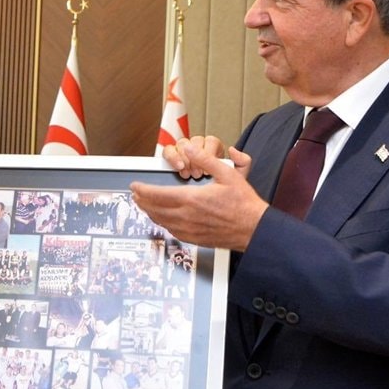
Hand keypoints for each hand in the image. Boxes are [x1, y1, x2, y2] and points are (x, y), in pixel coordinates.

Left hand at [131, 141, 265, 251]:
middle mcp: (187, 216)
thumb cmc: (243, 204)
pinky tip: (161, 219)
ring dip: (149, 212)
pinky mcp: (194, 238)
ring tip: (143, 205)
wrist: (254, 229)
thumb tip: (189, 149)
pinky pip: (171, 231)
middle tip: (135, 195)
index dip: (143, 190)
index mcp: (192, 199)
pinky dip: (162, 223)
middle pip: (154, 209)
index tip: (135, 186)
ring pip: (161, 221)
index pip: (158, 194)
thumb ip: (206, 160)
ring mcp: (189, 229)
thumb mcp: (228, 174)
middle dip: (141, 201)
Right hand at [161, 136, 247, 179]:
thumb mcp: (236, 177)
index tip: (207, 168)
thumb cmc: (222, 187)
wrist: (212, 199)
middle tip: (196, 173)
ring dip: (181, 157)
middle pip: (193, 142)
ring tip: (185, 171)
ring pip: (180, 144)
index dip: (207, 153)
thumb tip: (232, 150)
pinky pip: (168, 151)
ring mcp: (184, 151)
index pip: (210, 141)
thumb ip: (242, 162)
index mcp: (213, 148)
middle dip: (194, 158)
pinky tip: (177, 168)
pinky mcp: (172, 156)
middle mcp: (198, 147)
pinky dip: (171, 158)